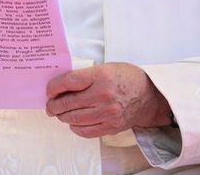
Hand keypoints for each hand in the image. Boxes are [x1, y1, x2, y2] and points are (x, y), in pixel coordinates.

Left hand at [45, 62, 172, 137]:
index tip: (49, 91)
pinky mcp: (111, 126)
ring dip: (62, 117)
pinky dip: (75, 127)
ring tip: (58, 113)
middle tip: (50, 105)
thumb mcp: (104, 68)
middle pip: (68, 103)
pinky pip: (86, 131)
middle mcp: (103, 95)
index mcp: (100, 76)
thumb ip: (84, 76)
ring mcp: (108, 113)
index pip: (68, 82)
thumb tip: (61, 86)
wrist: (150, 96)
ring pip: (74, 118)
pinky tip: (72, 123)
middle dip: (54, 105)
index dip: (54, 87)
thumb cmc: (126, 79)